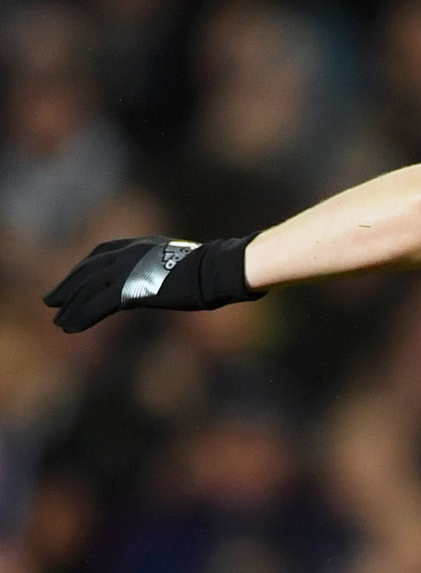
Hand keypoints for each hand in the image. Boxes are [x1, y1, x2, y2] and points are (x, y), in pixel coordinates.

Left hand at [44, 234, 263, 332]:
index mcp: (143, 244)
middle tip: (51, 300)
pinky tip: (70, 328)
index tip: (74, 279)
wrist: (218, 270)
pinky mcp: (129, 289)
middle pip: (89, 269)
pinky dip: (81, 316)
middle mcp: (130, 253)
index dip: (85, 267)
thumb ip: (169, 269)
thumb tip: (176, 279)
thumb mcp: (185, 264)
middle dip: (69, 285)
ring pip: (88, 288)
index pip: (103, 252)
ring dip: (70, 305)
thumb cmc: (214, 269)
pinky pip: (96, 305)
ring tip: (58, 320)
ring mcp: (128, 269)